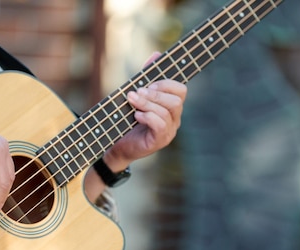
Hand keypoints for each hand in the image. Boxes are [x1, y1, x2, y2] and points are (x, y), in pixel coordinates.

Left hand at [103, 52, 187, 170]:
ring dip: (147, 103)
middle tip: (137, 92)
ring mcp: (169, 131)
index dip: (166, 83)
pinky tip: (136, 116)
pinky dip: (147, 117)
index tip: (149, 83)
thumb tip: (157, 54)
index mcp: (171, 106)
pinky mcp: (160, 141)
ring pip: (166, 112)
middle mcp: (174, 119)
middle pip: (176, 100)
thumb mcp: (137, 96)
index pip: (181, 90)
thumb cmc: (127, 120)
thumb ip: (147, 77)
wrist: (117, 145)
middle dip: (155, 94)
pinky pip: (160, 125)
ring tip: (131, 101)